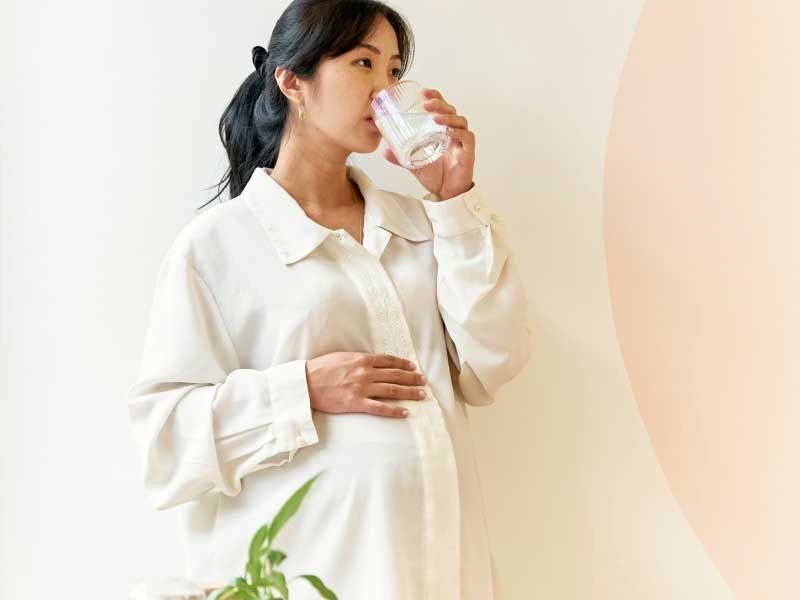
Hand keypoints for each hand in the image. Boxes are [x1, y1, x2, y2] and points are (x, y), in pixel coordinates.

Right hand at [305, 352, 427, 418]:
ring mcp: (362, 388)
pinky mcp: (356, 403)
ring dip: (409, 392)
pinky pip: (379, 408)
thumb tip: (370, 361)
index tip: (413, 368)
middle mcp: (365, 372)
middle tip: (424, 381)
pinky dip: (394, 410)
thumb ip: (358, 359)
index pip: (389, 360)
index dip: (403, 364)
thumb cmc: (320, 368)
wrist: (305, 382)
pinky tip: (405, 412)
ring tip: (421, 395)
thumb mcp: (342, 357)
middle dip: (412, 378)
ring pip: (392, 390)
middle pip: (395, 375)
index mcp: (362, 359)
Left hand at [381, 87, 475, 199]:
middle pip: (451, 110)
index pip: (442, 108)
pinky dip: (458, 133)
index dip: (435, 97)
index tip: (423, 92)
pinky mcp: (468, 153)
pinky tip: (448, 132)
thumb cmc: (436, 176)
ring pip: (460, 121)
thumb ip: (401, 158)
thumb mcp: (414, 164)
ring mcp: (462, 142)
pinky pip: (467, 138)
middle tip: (427, 103)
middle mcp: (454, 134)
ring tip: (435, 118)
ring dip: (448, 117)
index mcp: (442, 132)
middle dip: (440, 104)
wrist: (446, 194)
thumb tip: (384, 151)